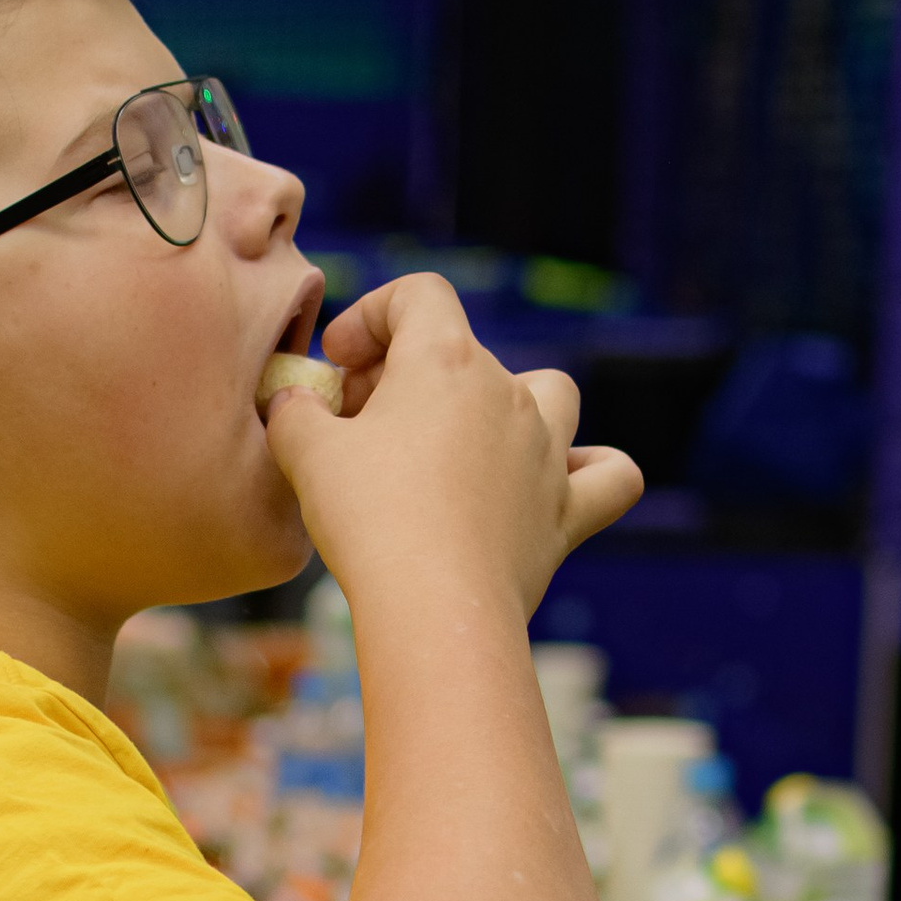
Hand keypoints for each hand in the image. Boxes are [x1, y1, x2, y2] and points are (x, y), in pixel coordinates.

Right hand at [267, 273, 639, 618]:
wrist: (433, 605)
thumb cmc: (368, 520)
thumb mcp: (305, 453)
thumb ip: (294, 412)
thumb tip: (290, 402)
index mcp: (446, 360)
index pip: (418, 296)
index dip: (372, 316)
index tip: (338, 363)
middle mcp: (509, 392)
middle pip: (464, 352)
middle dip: (409, 377)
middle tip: (359, 425)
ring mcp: (547, 450)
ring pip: (553, 393)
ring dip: (515, 402)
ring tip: (468, 439)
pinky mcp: (566, 511)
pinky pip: (610, 476)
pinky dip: (593, 471)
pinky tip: (563, 481)